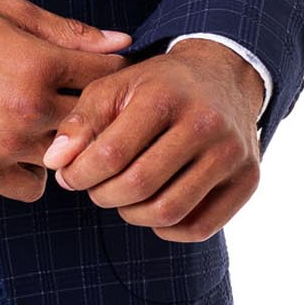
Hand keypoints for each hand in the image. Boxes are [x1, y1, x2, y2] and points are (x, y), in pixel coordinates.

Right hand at [0, 0, 132, 202]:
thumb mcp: (10, 13)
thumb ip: (69, 31)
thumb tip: (121, 42)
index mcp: (38, 63)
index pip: (108, 75)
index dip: (112, 70)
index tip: (105, 71)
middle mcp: (27, 109)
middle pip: (94, 121)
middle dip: (94, 109)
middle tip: (79, 99)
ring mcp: (5, 144)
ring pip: (67, 157)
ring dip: (64, 142)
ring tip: (47, 121)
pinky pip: (34, 187)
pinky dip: (34, 171)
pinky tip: (23, 146)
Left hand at [41, 36, 263, 240]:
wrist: (222, 76)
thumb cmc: (156, 86)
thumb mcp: (114, 87)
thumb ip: (80, 122)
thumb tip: (55, 163)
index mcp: (165, 96)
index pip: (111, 154)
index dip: (79, 174)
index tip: (68, 176)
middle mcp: (205, 123)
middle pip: (139, 186)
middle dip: (102, 195)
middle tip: (92, 187)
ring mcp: (232, 154)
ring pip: (168, 212)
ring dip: (130, 214)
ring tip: (119, 196)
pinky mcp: (248, 180)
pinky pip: (198, 228)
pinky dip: (165, 229)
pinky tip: (151, 206)